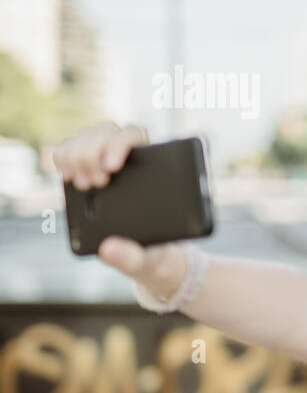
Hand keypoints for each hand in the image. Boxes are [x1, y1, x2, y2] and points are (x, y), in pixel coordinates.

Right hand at [53, 122, 184, 294]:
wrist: (152, 258)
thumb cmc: (157, 255)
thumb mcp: (150, 261)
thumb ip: (133, 257)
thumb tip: (108, 248)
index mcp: (155, 172)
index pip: (135, 136)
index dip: (119, 142)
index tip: (111, 167)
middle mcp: (131, 161)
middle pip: (107, 131)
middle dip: (92, 152)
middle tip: (96, 183)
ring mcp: (107, 163)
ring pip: (89, 137)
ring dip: (78, 155)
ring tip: (85, 185)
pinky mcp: (89, 172)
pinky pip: (70, 150)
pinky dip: (63, 157)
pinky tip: (67, 175)